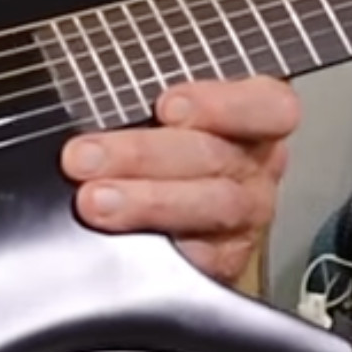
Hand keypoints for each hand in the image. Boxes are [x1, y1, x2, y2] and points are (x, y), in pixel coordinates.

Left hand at [61, 76, 299, 289]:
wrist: (160, 208)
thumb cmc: (158, 138)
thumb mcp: (154, 107)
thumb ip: (138, 96)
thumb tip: (83, 90)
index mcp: (254, 117)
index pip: (267, 107)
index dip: (222, 105)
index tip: (167, 106)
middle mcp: (256, 167)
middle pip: (216, 158)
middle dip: (143, 155)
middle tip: (84, 157)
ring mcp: (244, 217)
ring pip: (211, 208)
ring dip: (146, 202)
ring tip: (93, 201)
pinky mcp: (223, 261)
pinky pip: (197, 259)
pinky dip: (153, 249)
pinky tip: (117, 240)